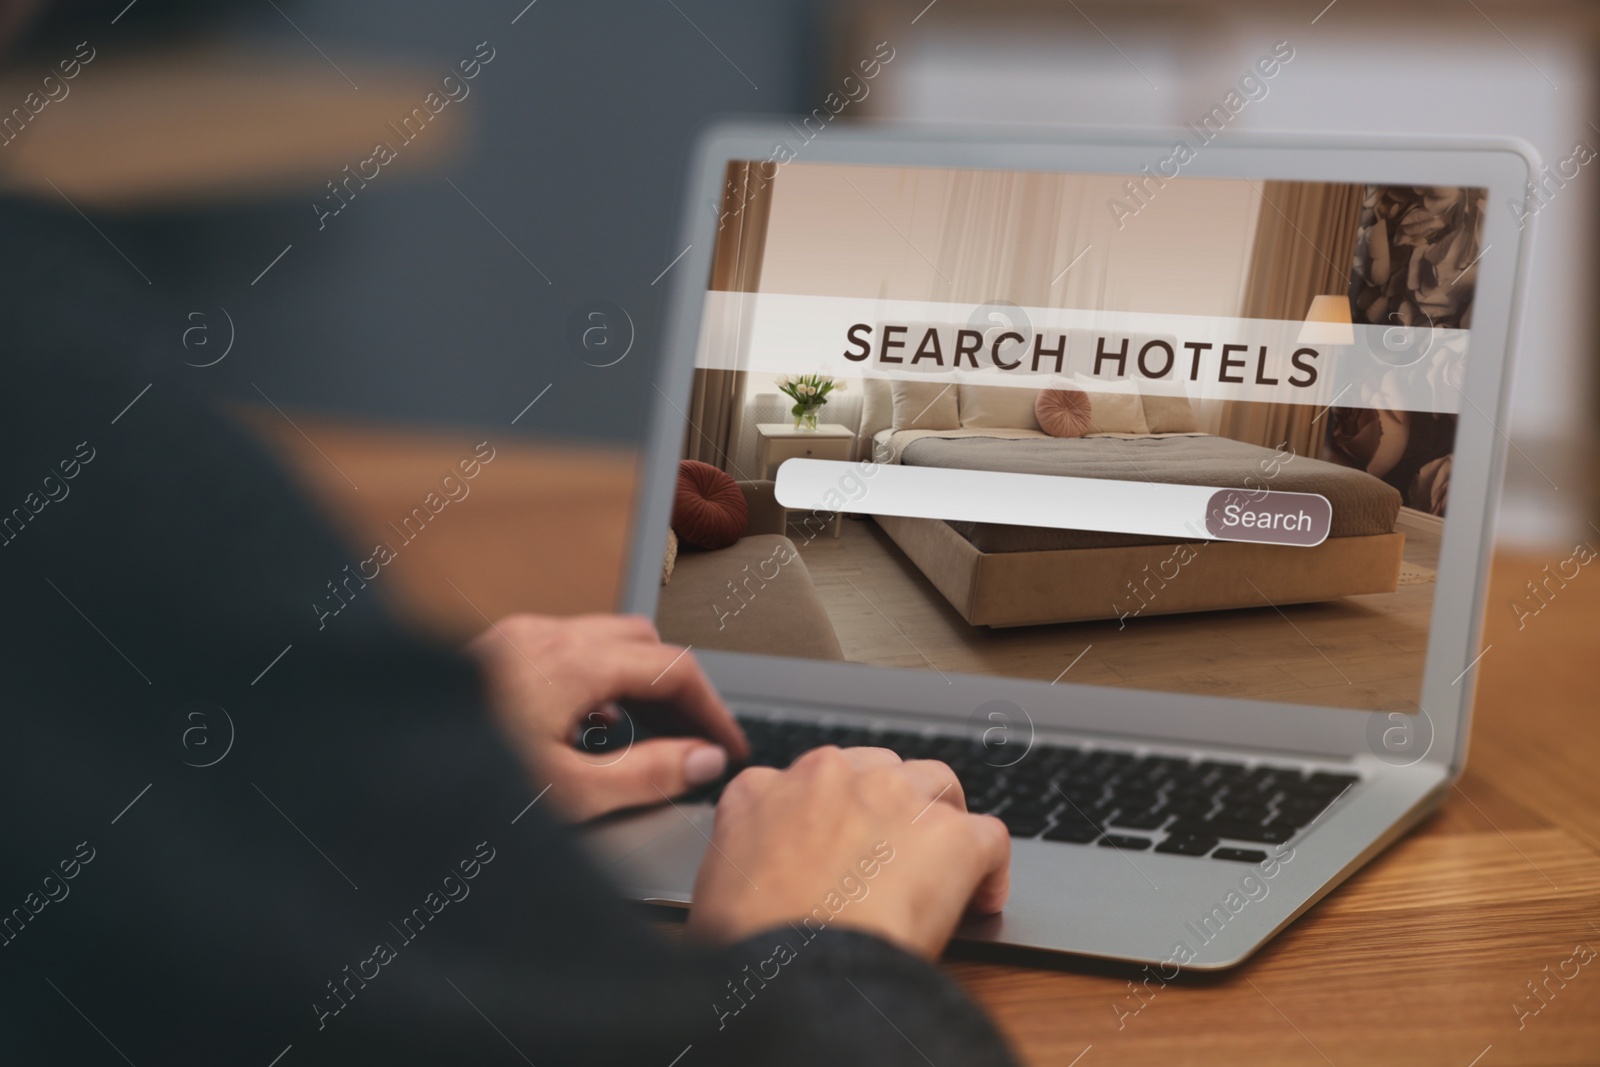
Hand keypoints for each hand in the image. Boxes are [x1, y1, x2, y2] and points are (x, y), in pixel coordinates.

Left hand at [467, 613, 746, 821]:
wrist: (372, 768)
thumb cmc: (458, 783)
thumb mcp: (568, 793)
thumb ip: (647, 774)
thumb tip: (701, 760)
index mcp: (569, 661)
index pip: (673, 666)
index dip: (712, 708)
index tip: (727, 744)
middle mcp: (541, 636)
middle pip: (641, 639)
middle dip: (674, 684)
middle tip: (691, 735)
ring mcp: (512, 639)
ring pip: (601, 640)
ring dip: (630, 681)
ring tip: (634, 740)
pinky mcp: (491, 653)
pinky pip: (562, 651)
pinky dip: (590, 682)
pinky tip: (577, 731)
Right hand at [687, 746, 1009, 959]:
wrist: (792, 966)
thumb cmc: (746, 945)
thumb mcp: (715, 888)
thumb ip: (739, 862)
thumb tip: (749, 889)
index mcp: (764, 790)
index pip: (806, 781)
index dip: (831, 815)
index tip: (840, 847)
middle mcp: (829, 776)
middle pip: (878, 770)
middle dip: (891, 806)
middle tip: (894, 856)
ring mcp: (893, 796)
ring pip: (938, 784)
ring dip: (943, 821)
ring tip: (944, 864)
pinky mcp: (949, 834)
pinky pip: (989, 836)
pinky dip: (990, 868)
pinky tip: (981, 898)